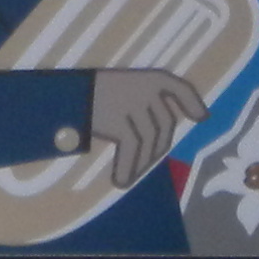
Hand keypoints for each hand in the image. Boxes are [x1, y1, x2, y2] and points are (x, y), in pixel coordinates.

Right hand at [90, 69, 207, 188]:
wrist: (57, 98)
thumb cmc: (86, 96)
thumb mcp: (119, 89)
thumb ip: (145, 103)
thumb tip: (175, 128)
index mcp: (148, 77)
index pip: (178, 87)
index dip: (191, 102)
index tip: (201, 117)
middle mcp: (145, 89)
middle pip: (164, 124)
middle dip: (156, 148)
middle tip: (144, 164)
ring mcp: (133, 105)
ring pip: (149, 141)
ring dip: (141, 163)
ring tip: (130, 177)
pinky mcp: (119, 121)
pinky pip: (131, 150)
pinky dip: (128, 168)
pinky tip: (121, 182)